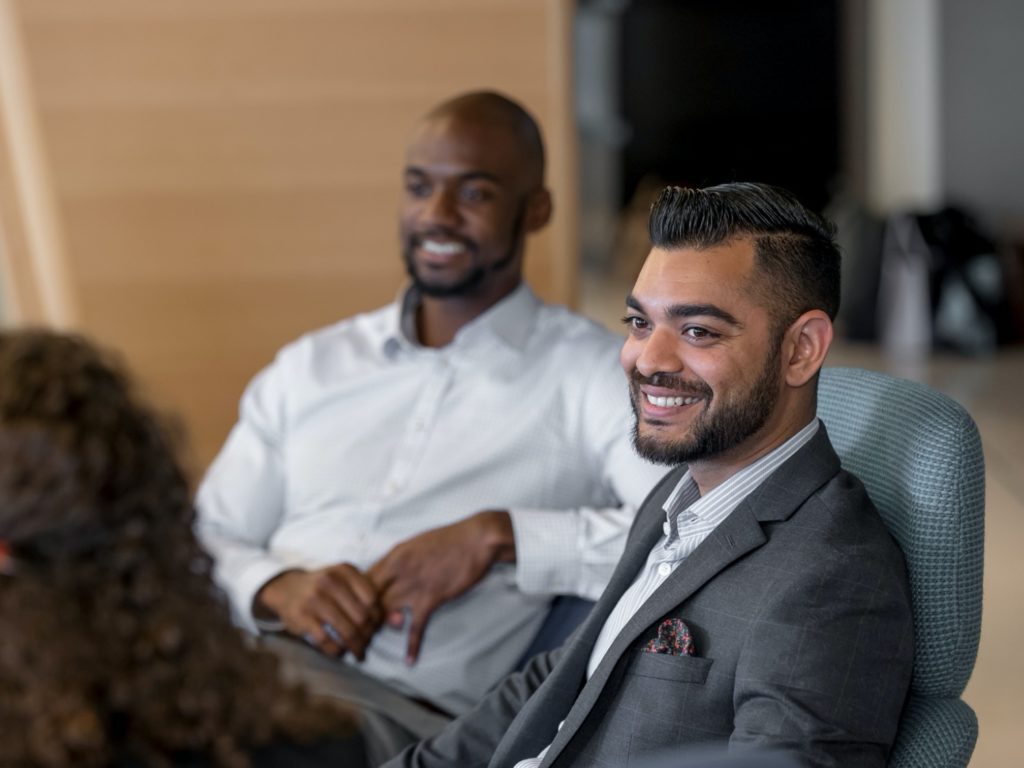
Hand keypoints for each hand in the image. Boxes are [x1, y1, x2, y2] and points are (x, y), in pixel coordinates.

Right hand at [255, 564, 382, 659]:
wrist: (286, 588)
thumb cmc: (323, 587)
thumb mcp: (342, 578)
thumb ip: (363, 591)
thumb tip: (386, 620)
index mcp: (344, 571)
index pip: (372, 598)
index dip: (378, 617)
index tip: (377, 628)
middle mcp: (330, 582)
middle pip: (361, 617)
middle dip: (368, 635)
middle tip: (368, 644)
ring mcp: (314, 599)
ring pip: (347, 631)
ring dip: (356, 647)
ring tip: (359, 653)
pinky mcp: (301, 617)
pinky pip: (326, 640)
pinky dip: (337, 650)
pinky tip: (340, 652)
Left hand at [368, 510, 514, 663]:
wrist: (476, 539)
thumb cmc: (448, 540)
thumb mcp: (415, 544)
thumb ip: (399, 561)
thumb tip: (387, 575)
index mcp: (393, 556)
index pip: (362, 580)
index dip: (355, 597)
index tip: (356, 610)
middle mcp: (398, 571)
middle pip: (368, 599)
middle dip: (362, 618)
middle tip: (360, 633)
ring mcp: (414, 585)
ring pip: (385, 614)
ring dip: (380, 630)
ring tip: (373, 644)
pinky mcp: (432, 598)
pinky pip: (416, 627)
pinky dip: (412, 646)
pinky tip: (410, 660)